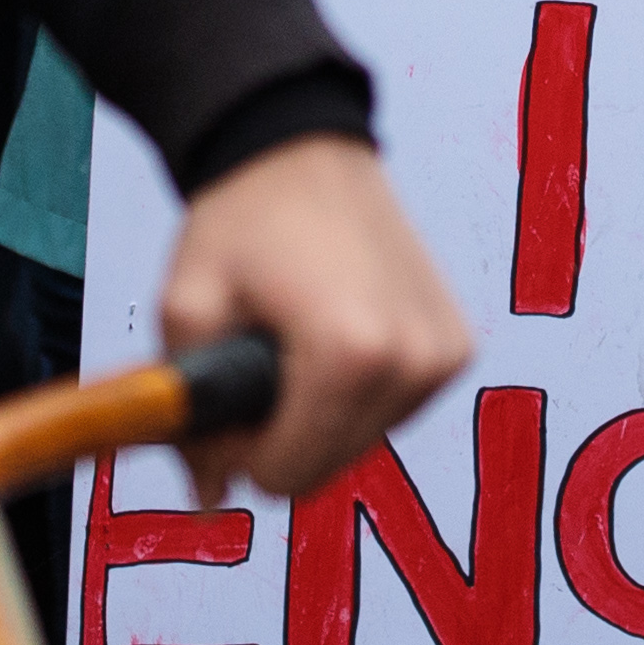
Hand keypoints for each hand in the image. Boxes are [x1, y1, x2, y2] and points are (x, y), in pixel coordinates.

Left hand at [156, 134, 472, 497]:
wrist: (299, 146)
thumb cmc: (240, 220)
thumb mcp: (186, 309)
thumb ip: (188, 414)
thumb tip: (208, 498)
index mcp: (349, 354)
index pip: (286, 475)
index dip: (240, 447)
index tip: (228, 391)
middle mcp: (413, 360)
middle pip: (327, 468)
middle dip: (280, 435)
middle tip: (254, 362)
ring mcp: (443, 354)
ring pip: (361, 443)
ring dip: (319, 415)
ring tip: (295, 339)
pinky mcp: (457, 345)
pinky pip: (394, 410)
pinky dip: (358, 393)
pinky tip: (335, 334)